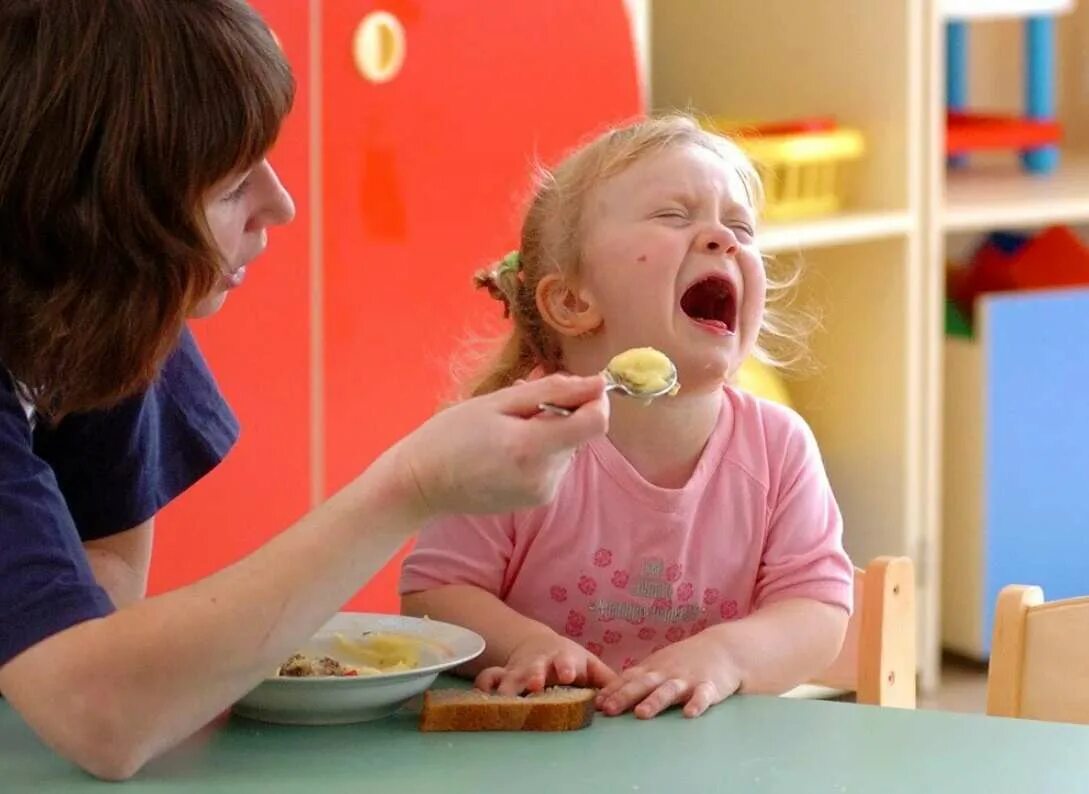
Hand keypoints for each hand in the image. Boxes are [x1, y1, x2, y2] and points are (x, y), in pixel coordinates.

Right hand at [392, 375, 607, 517]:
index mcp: (533, 448)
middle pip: (581, 433)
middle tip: (519, 407)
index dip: (595, 399)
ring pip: (569, 448)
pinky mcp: (539, 500)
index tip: (577, 387)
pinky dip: (541, 451)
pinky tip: (508, 449)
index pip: (596, 422)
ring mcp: (543, 493)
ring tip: (508, 428)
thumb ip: (552, 391)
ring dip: (550, 432)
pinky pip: (555, 465)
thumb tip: (597, 383)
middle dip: (562, 413)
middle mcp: (545, 476)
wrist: (422, 483)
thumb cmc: (450, 435)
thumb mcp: (498, 402)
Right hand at [475, 630, 617, 695]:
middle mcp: (539, 665)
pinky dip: (483, 687)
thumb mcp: (590, 665)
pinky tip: (479, 699)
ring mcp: (518, 671)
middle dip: (533, 676)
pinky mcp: (501, 677)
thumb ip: (607, 680)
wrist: (537, 646)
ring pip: (509, 677)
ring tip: (504, 700)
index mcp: (564, 659)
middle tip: (534, 685)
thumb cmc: (569, 661)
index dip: (567, 667)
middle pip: (535, 669)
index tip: (569, 675)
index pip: (567, 662)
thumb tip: (624, 698)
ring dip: (507, 687)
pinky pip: (487, 680)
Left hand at [595, 631, 741, 718]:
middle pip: (643, 684)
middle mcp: (667, 673)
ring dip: (655, 701)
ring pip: (669, 690)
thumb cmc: (684, 661)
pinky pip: (703, 696)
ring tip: (642, 714)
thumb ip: (637, 680)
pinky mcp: (710, 686)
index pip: (629, 679)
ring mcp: (688, 679)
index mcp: (653, 669)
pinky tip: (690, 714)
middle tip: (609, 710)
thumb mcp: (659, 665)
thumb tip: (606, 696)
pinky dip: (697, 704)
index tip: (596, 704)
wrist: (723, 648)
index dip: (612, 690)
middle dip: (625, 696)